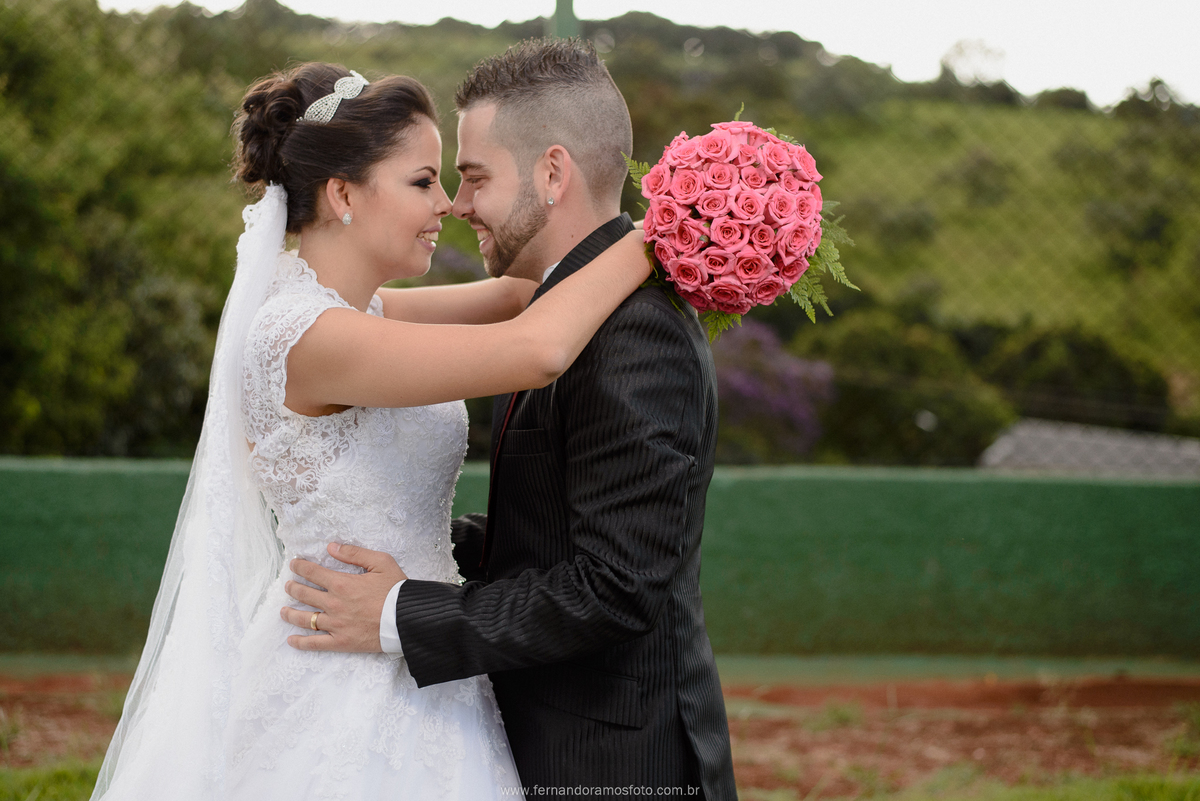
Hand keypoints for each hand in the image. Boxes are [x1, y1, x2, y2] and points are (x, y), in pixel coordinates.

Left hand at [280, 542, 407, 652]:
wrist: (408, 619)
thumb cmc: (396, 590)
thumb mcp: (381, 562)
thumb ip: (354, 553)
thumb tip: (331, 547)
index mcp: (342, 584)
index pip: (312, 573)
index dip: (300, 567)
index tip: (294, 564)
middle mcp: (334, 604)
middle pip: (304, 595)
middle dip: (293, 588)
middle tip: (288, 585)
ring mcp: (335, 625)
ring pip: (305, 619)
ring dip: (290, 613)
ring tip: (283, 610)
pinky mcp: (341, 642)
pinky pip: (315, 644)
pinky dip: (301, 643)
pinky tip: (291, 640)